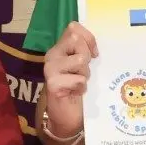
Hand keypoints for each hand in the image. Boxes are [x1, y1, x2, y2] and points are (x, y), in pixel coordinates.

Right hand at [42, 22, 97, 136]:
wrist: (68, 117)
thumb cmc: (78, 89)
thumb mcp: (85, 66)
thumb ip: (86, 50)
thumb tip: (95, 46)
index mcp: (60, 47)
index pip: (74, 27)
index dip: (88, 38)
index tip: (94, 54)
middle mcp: (52, 54)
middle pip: (76, 39)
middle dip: (87, 56)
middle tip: (84, 71)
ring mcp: (50, 68)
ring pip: (80, 59)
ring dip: (85, 74)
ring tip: (79, 83)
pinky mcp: (53, 84)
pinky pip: (78, 79)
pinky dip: (82, 88)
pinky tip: (76, 93)